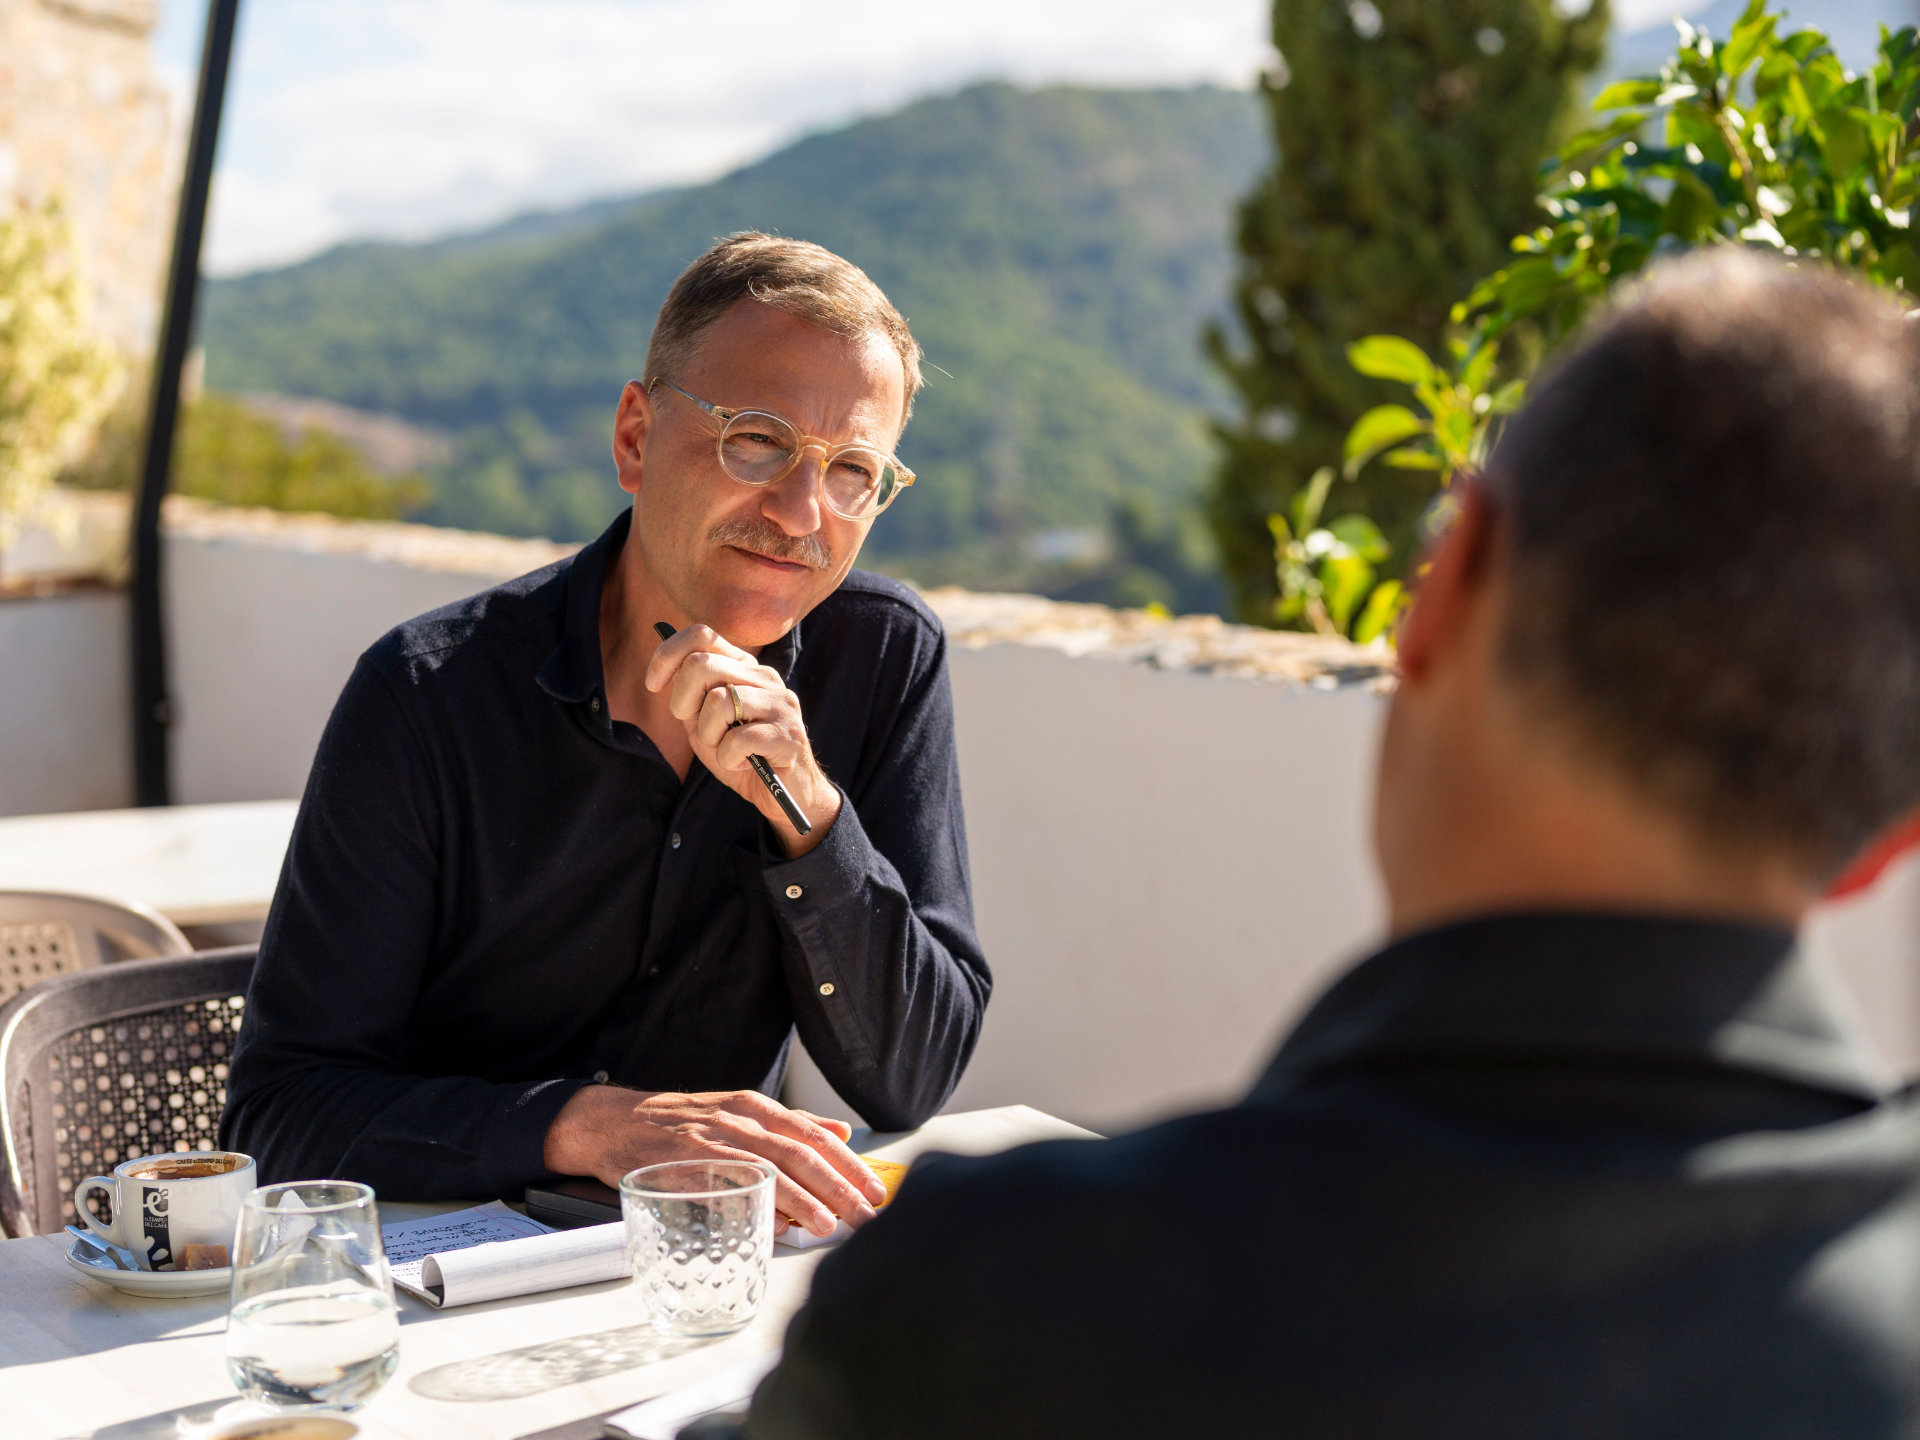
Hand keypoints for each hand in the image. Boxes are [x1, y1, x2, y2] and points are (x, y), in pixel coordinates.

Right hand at [542, 1086, 885, 1236]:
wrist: (617, 1122)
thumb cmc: (682, 1124)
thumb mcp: (740, 1113)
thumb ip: (791, 1125)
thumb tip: (842, 1134)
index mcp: (756, 1107)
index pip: (814, 1135)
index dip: (849, 1165)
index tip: (875, 1191)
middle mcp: (739, 1120)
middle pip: (800, 1153)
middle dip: (839, 1187)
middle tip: (867, 1215)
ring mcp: (711, 1141)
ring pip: (769, 1168)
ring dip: (806, 1199)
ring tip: (832, 1224)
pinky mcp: (685, 1165)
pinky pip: (727, 1185)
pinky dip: (755, 1204)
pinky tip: (777, 1223)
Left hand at [646, 625, 842, 855]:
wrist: (783, 793)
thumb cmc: (741, 755)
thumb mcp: (706, 722)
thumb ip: (690, 695)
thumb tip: (667, 669)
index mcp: (745, 667)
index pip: (701, 635)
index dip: (667, 656)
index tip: (653, 685)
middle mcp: (765, 677)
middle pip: (701, 664)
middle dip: (683, 702)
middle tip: (699, 730)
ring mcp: (780, 703)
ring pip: (717, 701)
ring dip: (709, 737)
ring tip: (726, 750)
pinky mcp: (787, 734)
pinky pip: (736, 739)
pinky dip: (728, 759)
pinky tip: (743, 763)